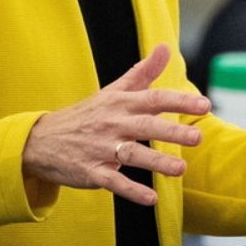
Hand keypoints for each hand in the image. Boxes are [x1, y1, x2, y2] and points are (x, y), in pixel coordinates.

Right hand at [21, 43, 209, 204]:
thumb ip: (143, 72)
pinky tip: (151, 198)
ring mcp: (100, 149)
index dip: (179, 101)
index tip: (204, 104)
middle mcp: (112, 124)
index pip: (153, 98)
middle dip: (171, 132)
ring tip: (181, 169)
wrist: (41, 140)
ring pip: (131, 155)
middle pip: (145, 126)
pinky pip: (113, 182)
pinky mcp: (91, 172)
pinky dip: (131, 191)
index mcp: (120, 103)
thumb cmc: (87, 114)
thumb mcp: (113, 90)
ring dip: (156, 163)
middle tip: (198, 138)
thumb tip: (166, 47)